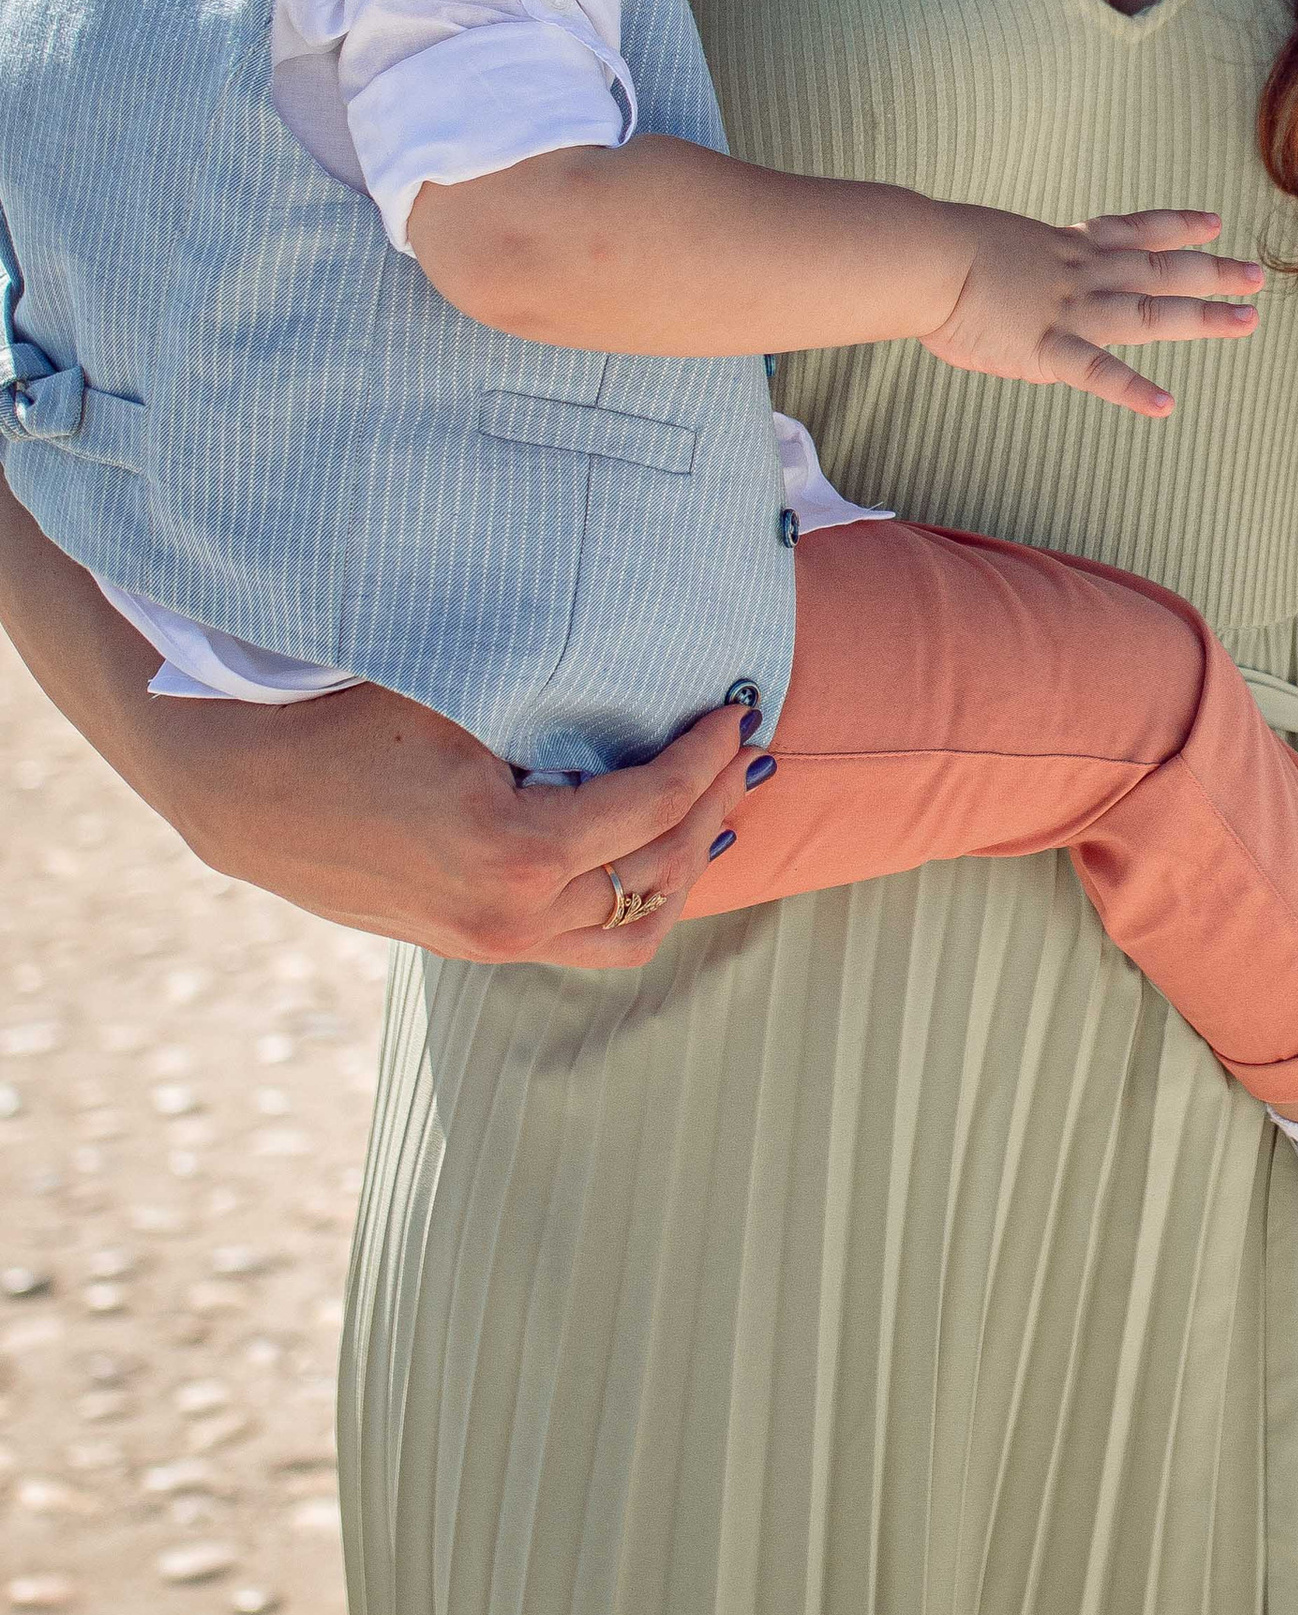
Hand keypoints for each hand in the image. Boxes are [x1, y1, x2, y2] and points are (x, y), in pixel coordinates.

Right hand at [166, 685, 757, 969]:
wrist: (243, 793)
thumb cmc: (346, 722)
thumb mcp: (457, 695)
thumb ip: (555, 699)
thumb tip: (653, 669)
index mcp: (514, 851)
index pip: (653, 804)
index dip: (705, 754)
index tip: (736, 709)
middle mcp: (511, 914)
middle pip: (659, 869)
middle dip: (711, 803)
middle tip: (736, 748)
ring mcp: (493, 941)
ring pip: (634, 927)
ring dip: (685, 865)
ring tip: (711, 805)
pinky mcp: (476, 946)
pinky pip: (588, 943)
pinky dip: (636, 900)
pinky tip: (655, 852)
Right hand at [920, 205, 1263, 417]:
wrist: (923, 259)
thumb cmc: (938, 250)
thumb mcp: (994, 244)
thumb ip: (1021, 264)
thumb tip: (1018, 276)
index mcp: (1068, 247)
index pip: (1136, 230)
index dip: (1178, 227)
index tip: (1215, 224)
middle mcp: (1083, 274)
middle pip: (1162, 269)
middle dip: (1214, 272)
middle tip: (1258, 277)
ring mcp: (1071, 310)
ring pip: (1150, 312)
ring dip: (1202, 316)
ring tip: (1247, 321)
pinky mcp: (1047, 348)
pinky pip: (1097, 372)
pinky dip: (1132, 390)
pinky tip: (1165, 405)